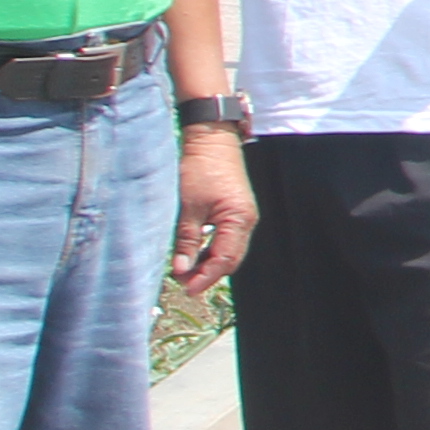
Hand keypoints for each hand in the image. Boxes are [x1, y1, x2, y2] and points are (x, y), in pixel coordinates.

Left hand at [169, 126, 255, 295]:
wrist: (212, 140)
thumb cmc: (201, 169)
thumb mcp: (189, 207)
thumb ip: (187, 241)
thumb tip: (182, 269)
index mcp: (238, 220)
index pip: (224, 259)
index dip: (205, 277)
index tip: (186, 289)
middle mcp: (247, 221)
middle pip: (231, 259)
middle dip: (209, 274)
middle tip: (184, 283)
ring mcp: (244, 216)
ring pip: (230, 251)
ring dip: (211, 263)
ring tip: (187, 271)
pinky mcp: (237, 211)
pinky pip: (228, 239)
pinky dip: (214, 250)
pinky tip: (197, 253)